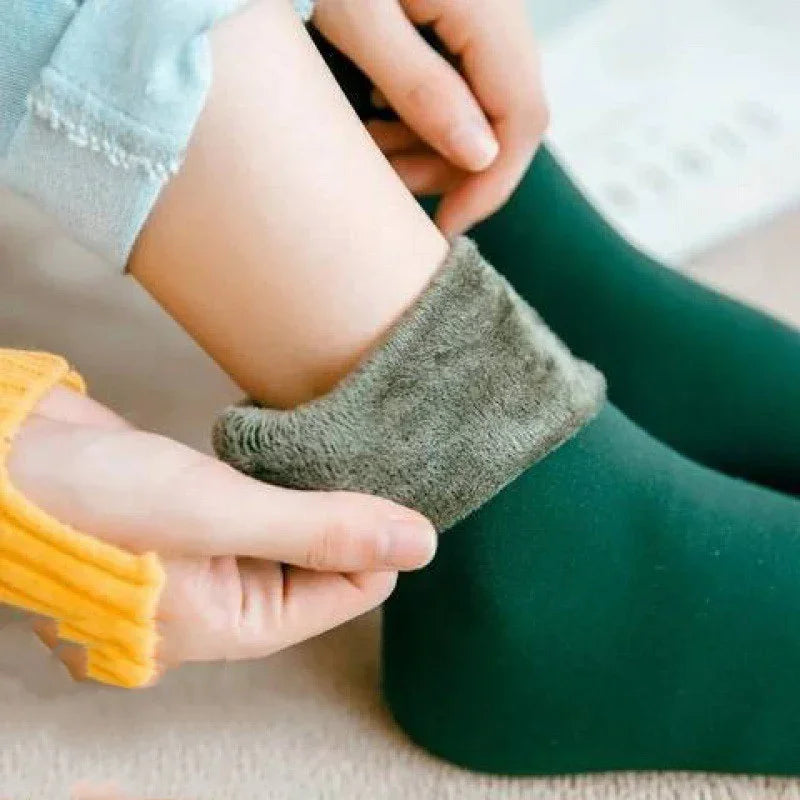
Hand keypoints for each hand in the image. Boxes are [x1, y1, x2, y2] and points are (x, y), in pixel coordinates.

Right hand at [9, 386, 435, 682]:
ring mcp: (203, 556)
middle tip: (377, 458)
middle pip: (319, 562)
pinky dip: (279, 479)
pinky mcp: (190, 514)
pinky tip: (296, 450)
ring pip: (289, 529)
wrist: (2, 460)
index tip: (403, 489)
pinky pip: (257, 505)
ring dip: (314, 493)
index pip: (342, 592)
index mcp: (232, 625)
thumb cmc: (90, 503)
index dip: (375, 543)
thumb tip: (419, 544)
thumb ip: (321, 529)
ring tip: (343, 449)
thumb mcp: (218, 514)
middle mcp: (221, 600)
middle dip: (345, 516)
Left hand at [313, 0, 547, 235]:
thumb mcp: (359, 18)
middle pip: (505, 121)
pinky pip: (458, 86)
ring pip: (480, 109)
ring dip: (429, 146)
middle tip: (387, 185)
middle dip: (450, 169)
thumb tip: (480, 157)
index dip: (490, 186)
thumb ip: (422, 87)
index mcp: (486, 10)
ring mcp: (481, 18)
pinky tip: (376, 118)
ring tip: (369, 147)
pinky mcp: (457, 23)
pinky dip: (420, 118)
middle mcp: (498, 15)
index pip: (521, 119)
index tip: (446, 228)